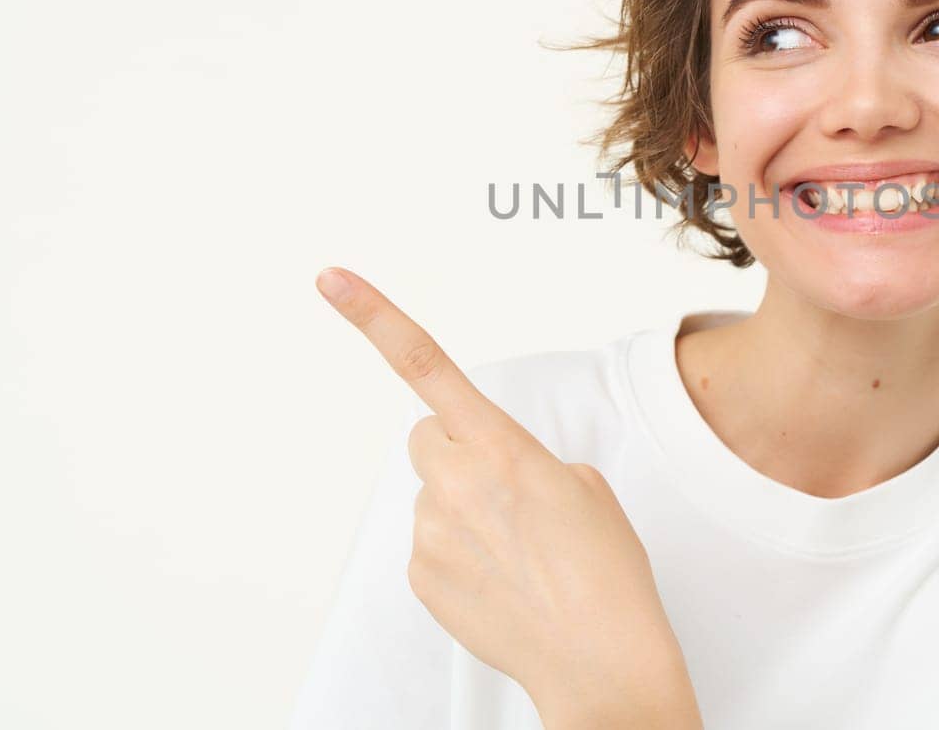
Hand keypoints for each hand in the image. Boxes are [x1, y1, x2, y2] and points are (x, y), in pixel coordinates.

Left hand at [314, 266, 700, 725]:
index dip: (373, 316)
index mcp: (502, 446)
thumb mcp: (584, 487)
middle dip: (456, 450)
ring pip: (433, 495)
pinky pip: (431, 543)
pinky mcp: (420, 576)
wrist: (599, 659)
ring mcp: (431, 532)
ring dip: (465, 509)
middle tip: (506, 489)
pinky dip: (460, 554)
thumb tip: (492, 479)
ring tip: (519, 550)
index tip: (332, 279)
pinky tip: (502, 579)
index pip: (427, 364)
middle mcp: (455, 482)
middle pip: (427, 437)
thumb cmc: (606, 573)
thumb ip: (525, 460)